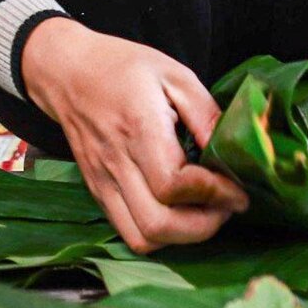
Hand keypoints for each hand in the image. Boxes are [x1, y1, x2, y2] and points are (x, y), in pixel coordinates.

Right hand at [20, 17, 246, 252]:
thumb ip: (207, 115)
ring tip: (206, 212)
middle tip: (227, 206)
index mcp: (138, 129)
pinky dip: (159, 234)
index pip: (173, 185)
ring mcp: (102, 182)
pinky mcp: (97, 191)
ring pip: (141, 238)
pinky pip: (127, 231)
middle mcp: (116, 163)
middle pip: (158, 224)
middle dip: (203, 225)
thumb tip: (234, 151)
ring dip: (181, 236)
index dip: (213, 194)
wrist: (68, 72)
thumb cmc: (125, 68)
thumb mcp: (176, 76)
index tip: (238, 190)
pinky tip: (180, 212)